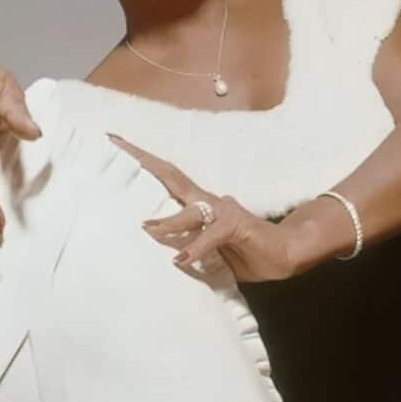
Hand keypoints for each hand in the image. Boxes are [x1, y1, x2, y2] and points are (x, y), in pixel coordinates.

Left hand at [107, 134, 295, 283]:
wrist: (285, 255)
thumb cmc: (245, 253)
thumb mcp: (207, 254)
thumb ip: (187, 247)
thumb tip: (164, 252)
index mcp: (198, 206)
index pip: (166, 179)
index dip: (142, 162)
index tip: (116, 143)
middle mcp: (208, 201)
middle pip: (171, 177)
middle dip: (142, 160)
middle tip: (115, 143)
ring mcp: (223, 210)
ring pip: (190, 211)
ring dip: (167, 222)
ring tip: (146, 228)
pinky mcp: (236, 225)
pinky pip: (211, 236)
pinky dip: (195, 247)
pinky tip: (181, 258)